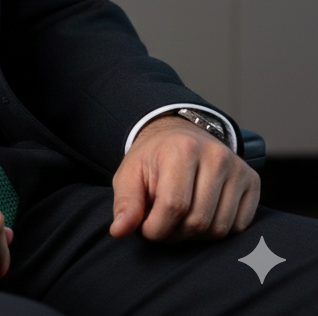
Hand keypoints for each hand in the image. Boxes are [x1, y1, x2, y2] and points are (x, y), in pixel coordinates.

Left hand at [110, 114, 259, 241]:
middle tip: (161, 224)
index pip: (173, 206)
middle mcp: (215, 155)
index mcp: (182, 148)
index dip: (156, 228)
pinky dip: (217, 230)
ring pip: (220, 228)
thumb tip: (119, 231)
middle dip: (174, 234)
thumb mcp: (130, 174)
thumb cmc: (153, 159)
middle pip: (198, 221)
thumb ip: (125, 203)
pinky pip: (239, 226)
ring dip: (196, 235)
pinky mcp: (252, 180)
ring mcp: (238, 167)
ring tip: (178, 219)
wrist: (180, 136)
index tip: (145, 229)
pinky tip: (201, 213)